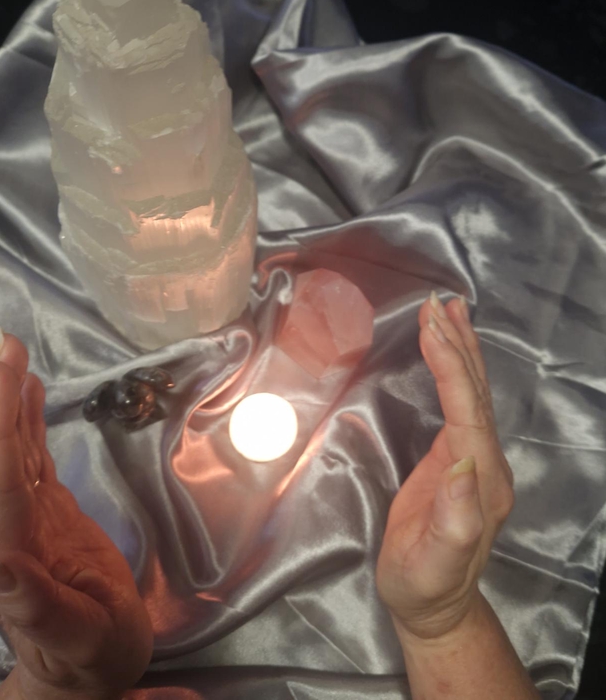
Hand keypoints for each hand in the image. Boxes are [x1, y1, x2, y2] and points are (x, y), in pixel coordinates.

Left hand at [0, 331, 152, 699]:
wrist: (87, 673)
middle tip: (4, 342)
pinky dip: (27, 422)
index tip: (8, 370)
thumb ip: (35, 607)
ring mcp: (27, 518)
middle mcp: (10, 527)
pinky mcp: (47, 515)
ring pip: (12, 450)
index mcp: (13, 551)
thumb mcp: (77, 640)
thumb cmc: (90, 660)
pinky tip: (26, 393)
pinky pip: (32, 460)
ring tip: (10, 353)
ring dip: (8, 400)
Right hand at [376, 293, 513, 641]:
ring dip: (461, 349)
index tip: (430, 327)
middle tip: (437, 303)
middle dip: (457, 344)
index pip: (467, 410)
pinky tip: (448, 353)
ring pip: (474, 393)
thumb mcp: (433, 561)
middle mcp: (485, 463)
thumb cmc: (424, 584)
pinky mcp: (460, 459)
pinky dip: (455, 371)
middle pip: (476, 392)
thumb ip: (454, 519)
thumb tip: (462, 465)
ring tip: (448, 311)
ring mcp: (476, 460)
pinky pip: (462, 403)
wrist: (435, 606)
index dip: (449, 366)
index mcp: (478, 480)